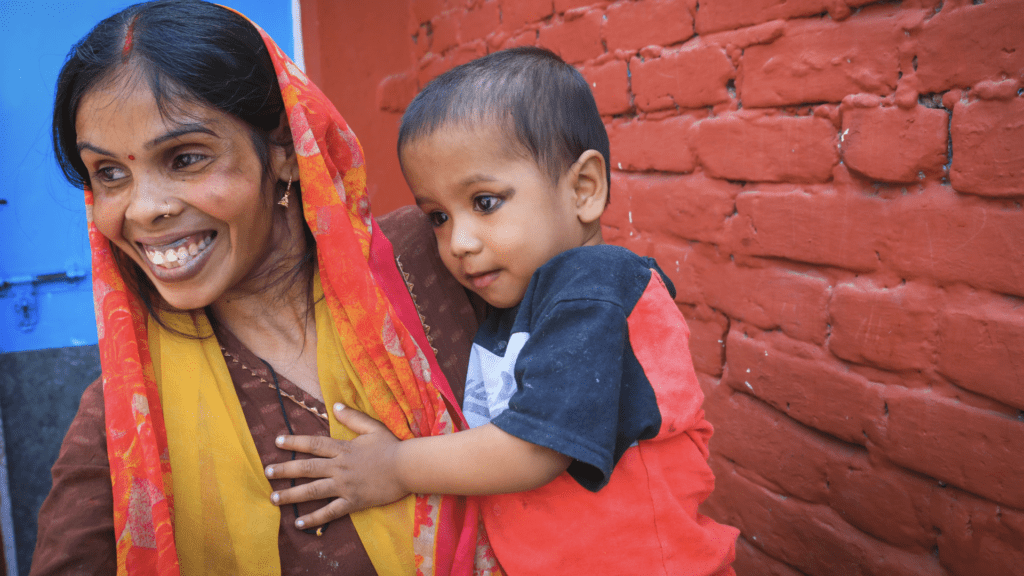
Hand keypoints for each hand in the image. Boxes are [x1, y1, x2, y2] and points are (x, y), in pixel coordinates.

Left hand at [264, 403, 409, 528]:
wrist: (408, 468)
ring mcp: (345, 486)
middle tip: (267, 473)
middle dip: (285, 470)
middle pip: (306, 468)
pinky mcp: (353, 502)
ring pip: (312, 491)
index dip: (294, 443)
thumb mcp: (373, 427)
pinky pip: (330, 511)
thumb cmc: (392, 447)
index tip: (277, 442)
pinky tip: (299, 523)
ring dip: (291, 495)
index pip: (313, 444)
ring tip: (274, 498)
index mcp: (343, 449)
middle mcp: (339, 467)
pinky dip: (314, 518)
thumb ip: (352, 417)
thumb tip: (334, 405)